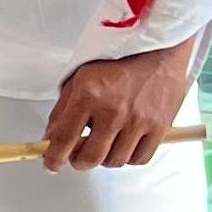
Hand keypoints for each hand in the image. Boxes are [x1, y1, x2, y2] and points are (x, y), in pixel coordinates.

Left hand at [41, 37, 199, 170]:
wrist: (159, 47)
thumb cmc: (118, 58)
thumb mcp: (80, 76)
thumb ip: (63, 109)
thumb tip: (51, 138)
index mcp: (88, 94)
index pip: (64, 138)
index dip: (54, 157)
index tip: (51, 164)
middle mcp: (113, 110)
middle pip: (90, 157)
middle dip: (78, 161)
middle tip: (77, 155)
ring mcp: (138, 120)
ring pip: (115, 160)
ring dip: (104, 158)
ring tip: (104, 143)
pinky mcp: (160, 126)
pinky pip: (140, 158)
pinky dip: (128, 157)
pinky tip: (124, 144)